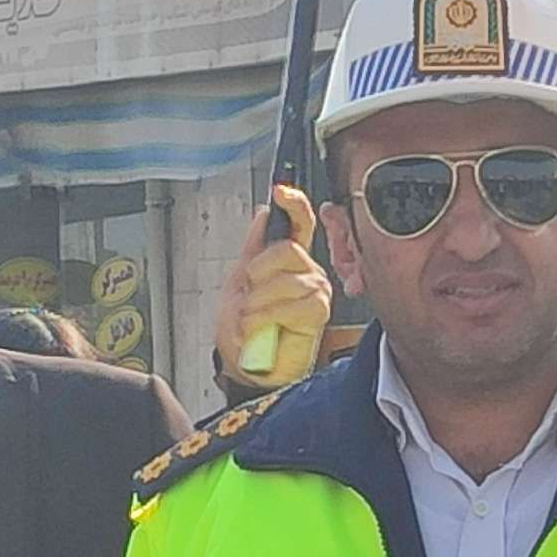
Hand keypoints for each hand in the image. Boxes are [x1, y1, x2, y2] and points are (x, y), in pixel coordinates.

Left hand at [213, 184, 332, 391]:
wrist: (245, 365)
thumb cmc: (243, 329)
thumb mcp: (239, 280)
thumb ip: (254, 246)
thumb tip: (263, 211)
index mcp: (289, 259)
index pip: (301, 222)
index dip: (294, 204)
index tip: (281, 191)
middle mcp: (307, 270)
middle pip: (288, 249)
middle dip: (258, 273)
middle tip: (248, 295)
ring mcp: (315, 291)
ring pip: (286, 278)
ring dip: (258, 302)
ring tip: (251, 320)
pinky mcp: (318, 313)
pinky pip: (293, 303)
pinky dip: (268, 316)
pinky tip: (262, 329)